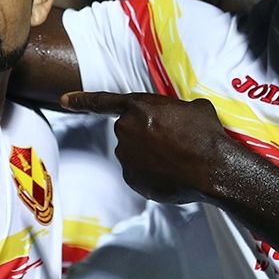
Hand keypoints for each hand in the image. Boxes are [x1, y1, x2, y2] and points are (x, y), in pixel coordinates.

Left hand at [60, 90, 232, 204]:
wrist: (213, 167)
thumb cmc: (206, 133)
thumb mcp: (192, 107)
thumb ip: (170, 110)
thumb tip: (175, 119)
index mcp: (138, 106)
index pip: (102, 102)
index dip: (82, 100)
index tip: (64, 100)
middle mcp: (125, 130)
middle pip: (128, 131)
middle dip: (146, 135)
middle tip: (173, 141)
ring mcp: (126, 156)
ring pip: (133, 153)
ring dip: (150, 155)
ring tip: (177, 159)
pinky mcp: (131, 179)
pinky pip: (138, 173)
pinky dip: (151, 174)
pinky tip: (172, 174)